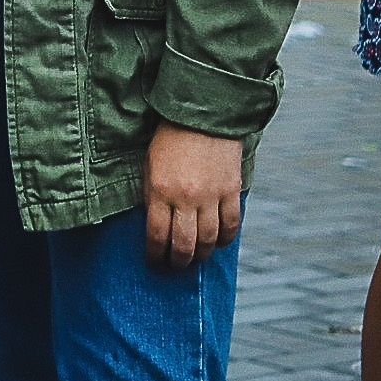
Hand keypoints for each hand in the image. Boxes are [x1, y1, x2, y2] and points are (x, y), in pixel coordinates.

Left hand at [144, 121, 242, 268]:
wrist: (201, 115)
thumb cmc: (168, 139)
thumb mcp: (149, 166)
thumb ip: (152, 195)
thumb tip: (155, 225)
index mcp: (159, 191)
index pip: (157, 235)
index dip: (155, 254)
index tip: (154, 261)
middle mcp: (186, 198)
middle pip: (184, 243)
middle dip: (178, 260)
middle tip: (175, 266)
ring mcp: (211, 196)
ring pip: (209, 239)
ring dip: (202, 254)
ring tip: (195, 259)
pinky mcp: (231, 191)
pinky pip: (231, 224)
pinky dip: (226, 239)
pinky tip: (219, 243)